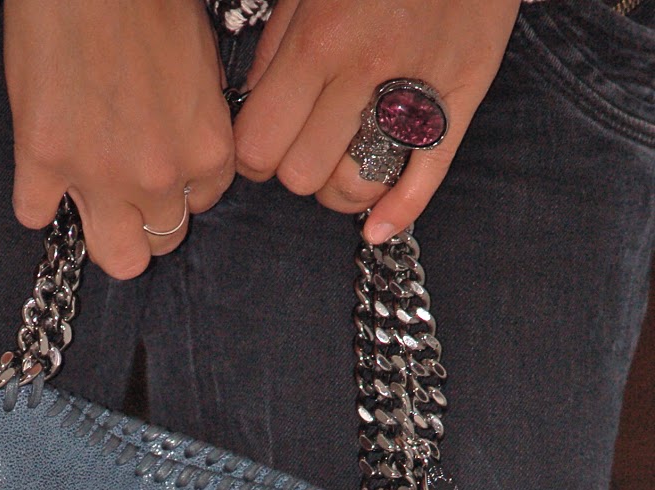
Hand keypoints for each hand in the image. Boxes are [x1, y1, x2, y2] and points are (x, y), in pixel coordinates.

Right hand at [4, 0, 234, 278]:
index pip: (204, 202)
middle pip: (164, 239)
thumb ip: (196, 115)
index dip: (182, 184)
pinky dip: (35, 196)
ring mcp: (99, 175)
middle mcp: (158, 174)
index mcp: (206, 148)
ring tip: (92, 197)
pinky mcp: (41, 163)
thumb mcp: (199, 56)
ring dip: (105, 231)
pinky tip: (40, 169)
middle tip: (128, 183)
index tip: (164, 162)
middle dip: (148, 217)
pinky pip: (34, 214)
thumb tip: (184, 133)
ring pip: (116, 255)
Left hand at [233, 0, 521, 242]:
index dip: (251, 154)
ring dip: (339, 188)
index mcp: (321, 40)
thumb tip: (252, 104)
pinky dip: (398, 212)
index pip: (260, 146)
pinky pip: (427, 178)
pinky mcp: (462, 96)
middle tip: (301, 146)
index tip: (259, 142)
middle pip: (302, 176)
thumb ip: (277, 44)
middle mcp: (367, 72)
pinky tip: (377, 225)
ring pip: (357, 187)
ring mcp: (418, 89)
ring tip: (339, 162)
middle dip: (292, 170)